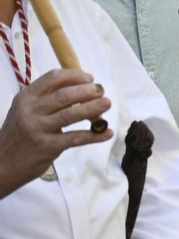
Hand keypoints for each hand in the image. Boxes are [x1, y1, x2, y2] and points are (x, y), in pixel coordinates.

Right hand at [0, 68, 113, 185]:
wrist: (3, 163)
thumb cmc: (20, 133)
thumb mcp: (25, 110)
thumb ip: (47, 98)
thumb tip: (81, 86)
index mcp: (26, 97)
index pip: (53, 78)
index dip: (75, 76)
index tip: (90, 78)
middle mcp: (30, 110)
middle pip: (64, 95)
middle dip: (87, 91)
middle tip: (102, 91)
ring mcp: (38, 129)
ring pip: (71, 114)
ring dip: (93, 108)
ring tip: (107, 103)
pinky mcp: (48, 146)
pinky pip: (76, 138)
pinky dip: (95, 135)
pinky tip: (107, 132)